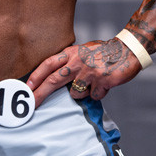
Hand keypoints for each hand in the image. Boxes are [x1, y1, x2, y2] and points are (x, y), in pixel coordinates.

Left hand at [27, 39, 141, 106]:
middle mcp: (78, 61)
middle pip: (54, 80)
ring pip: (75, 93)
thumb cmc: (103, 53)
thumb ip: (69, 62)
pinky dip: (98, 94)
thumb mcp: (82, 51)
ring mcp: (90, 71)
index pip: (49, 64)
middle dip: (40, 94)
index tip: (27, 87)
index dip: (36, 76)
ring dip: (82, 93)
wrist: (128, 50)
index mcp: (71, 53)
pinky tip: (104, 84)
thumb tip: (53, 78)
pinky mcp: (102, 81)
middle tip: (31, 105)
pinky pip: (93, 96)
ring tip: (93, 82)